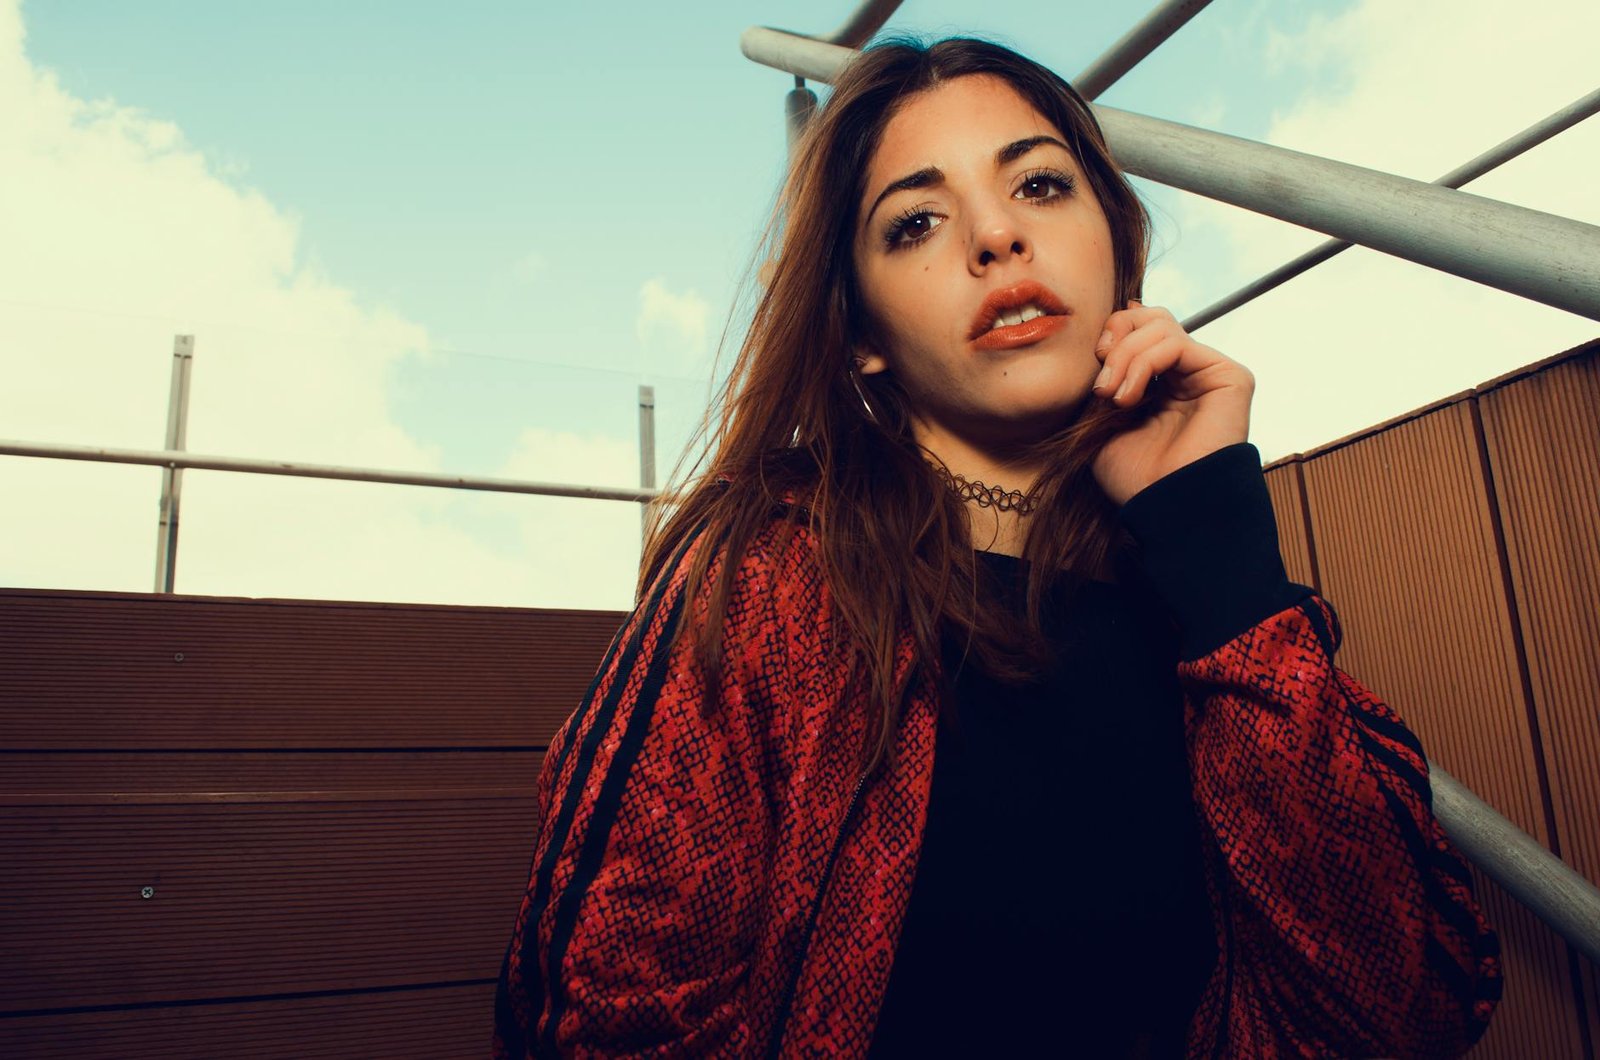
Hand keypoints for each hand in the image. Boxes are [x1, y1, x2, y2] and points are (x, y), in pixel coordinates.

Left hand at [1088, 300, 1254, 505]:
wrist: (1163, 505)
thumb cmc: (1134, 475)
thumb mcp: (1103, 419)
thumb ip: (1107, 375)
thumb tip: (1104, 337)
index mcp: (1162, 381)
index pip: (1138, 329)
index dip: (1111, 335)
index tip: (1092, 370)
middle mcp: (1189, 373)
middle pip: (1151, 318)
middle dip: (1116, 339)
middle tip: (1101, 383)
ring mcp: (1209, 373)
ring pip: (1161, 327)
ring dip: (1125, 358)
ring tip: (1114, 399)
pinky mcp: (1229, 377)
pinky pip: (1177, 343)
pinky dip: (1143, 362)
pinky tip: (1130, 398)